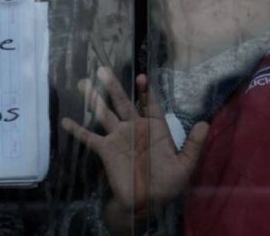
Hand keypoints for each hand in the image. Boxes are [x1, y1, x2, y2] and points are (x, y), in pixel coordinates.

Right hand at [61, 68, 208, 213]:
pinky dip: (77, 130)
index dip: (145, 91)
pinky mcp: (106, 150)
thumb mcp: (185, 165)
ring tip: (82, 83)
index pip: (149, 104)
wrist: (147, 202)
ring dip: (93, 99)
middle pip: (122, 102)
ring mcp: (118, 137)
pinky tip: (65, 121)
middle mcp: (134, 128)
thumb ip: (194, 145)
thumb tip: (204, 123)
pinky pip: (89, 138)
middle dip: (113, 86)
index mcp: (154, 128)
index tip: (141, 76)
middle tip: (103, 69)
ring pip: (104, 113)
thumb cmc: (168, 183)